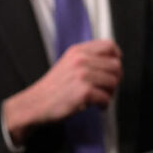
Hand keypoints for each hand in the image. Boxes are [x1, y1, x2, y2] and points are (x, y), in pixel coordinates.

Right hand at [2, 39, 121, 144]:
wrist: (36, 103)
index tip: (114, 67)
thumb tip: (112, 62)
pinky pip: (106, 98)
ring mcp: (83, 76)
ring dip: (110, 93)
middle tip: (108, 88)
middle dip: (115, 79)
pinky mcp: (84, 92)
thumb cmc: (53, 87)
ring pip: (113, 82)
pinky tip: (97, 106)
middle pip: (116, 65)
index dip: (117, 57)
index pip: (109, 45)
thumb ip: (87, 59)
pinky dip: (104, 105)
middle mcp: (81, 60)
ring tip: (101, 97)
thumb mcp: (68, 63)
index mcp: (78, 51)